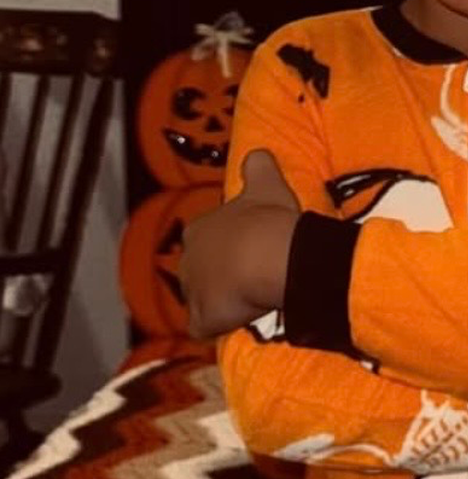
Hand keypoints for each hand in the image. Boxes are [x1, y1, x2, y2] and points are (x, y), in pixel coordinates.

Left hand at [180, 150, 300, 339]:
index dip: (228, 244)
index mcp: (200, 229)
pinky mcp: (202, 319)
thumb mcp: (266, 183)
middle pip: (200, 269)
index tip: (250, 246)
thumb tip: (259, 152)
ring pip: (200, 299)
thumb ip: (258, 166)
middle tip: (251, 274)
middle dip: (219, 274)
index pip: (207, 238)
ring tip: (248, 299)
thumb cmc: (265, 219)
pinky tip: (239, 321)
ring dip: (219, 301)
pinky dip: (218, 325)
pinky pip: (205, 326)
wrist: (268, 256)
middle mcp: (188, 259)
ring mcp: (192, 292)